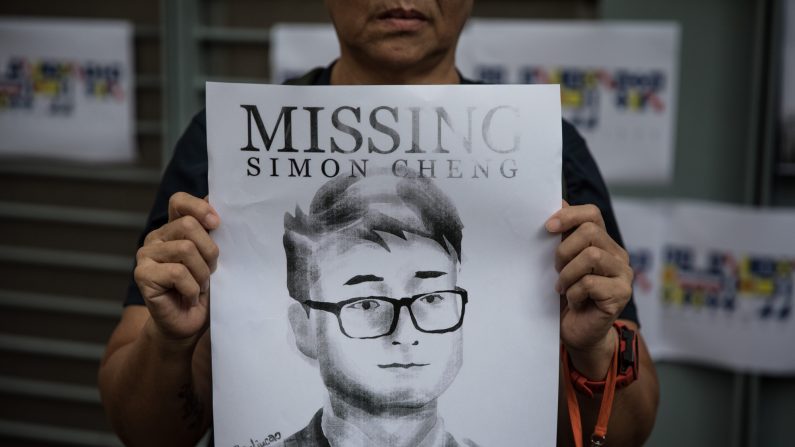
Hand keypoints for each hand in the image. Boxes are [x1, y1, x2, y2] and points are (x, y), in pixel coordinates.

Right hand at [134, 192, 219, 342]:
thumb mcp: (212, 258)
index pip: (179, 202)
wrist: (188, 325)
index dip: (199, 208)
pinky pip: (178, 273)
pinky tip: (188, 297)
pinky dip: (192, 289)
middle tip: (210, 272)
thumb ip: (211, 232)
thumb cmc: (202, 290)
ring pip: (186, 249)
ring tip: (199, 287)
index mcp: (173, 229)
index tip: (217, 223)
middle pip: (189, 226)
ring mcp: (146, 256)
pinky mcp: (142, 275)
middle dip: (209, 251)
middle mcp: (156, 238)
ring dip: (202, 273)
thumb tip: (216, 201)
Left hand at [546, 201, 632, 378]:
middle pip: (590, 232)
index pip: (592, 214)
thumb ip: (563, 236)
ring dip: (568, 274)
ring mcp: (623, 274)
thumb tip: (558, 200)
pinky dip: (575, 293)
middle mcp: (618, 255)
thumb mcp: (561, 263)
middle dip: (564, 250)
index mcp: (603, 243)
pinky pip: (590, 283)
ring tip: (564, 288)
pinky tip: (575, 302)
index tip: (547, 228)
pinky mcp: (621, 294)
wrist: (578, 332)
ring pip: (591, 256)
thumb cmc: (568, 296)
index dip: (569, 216)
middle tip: (556, 270)